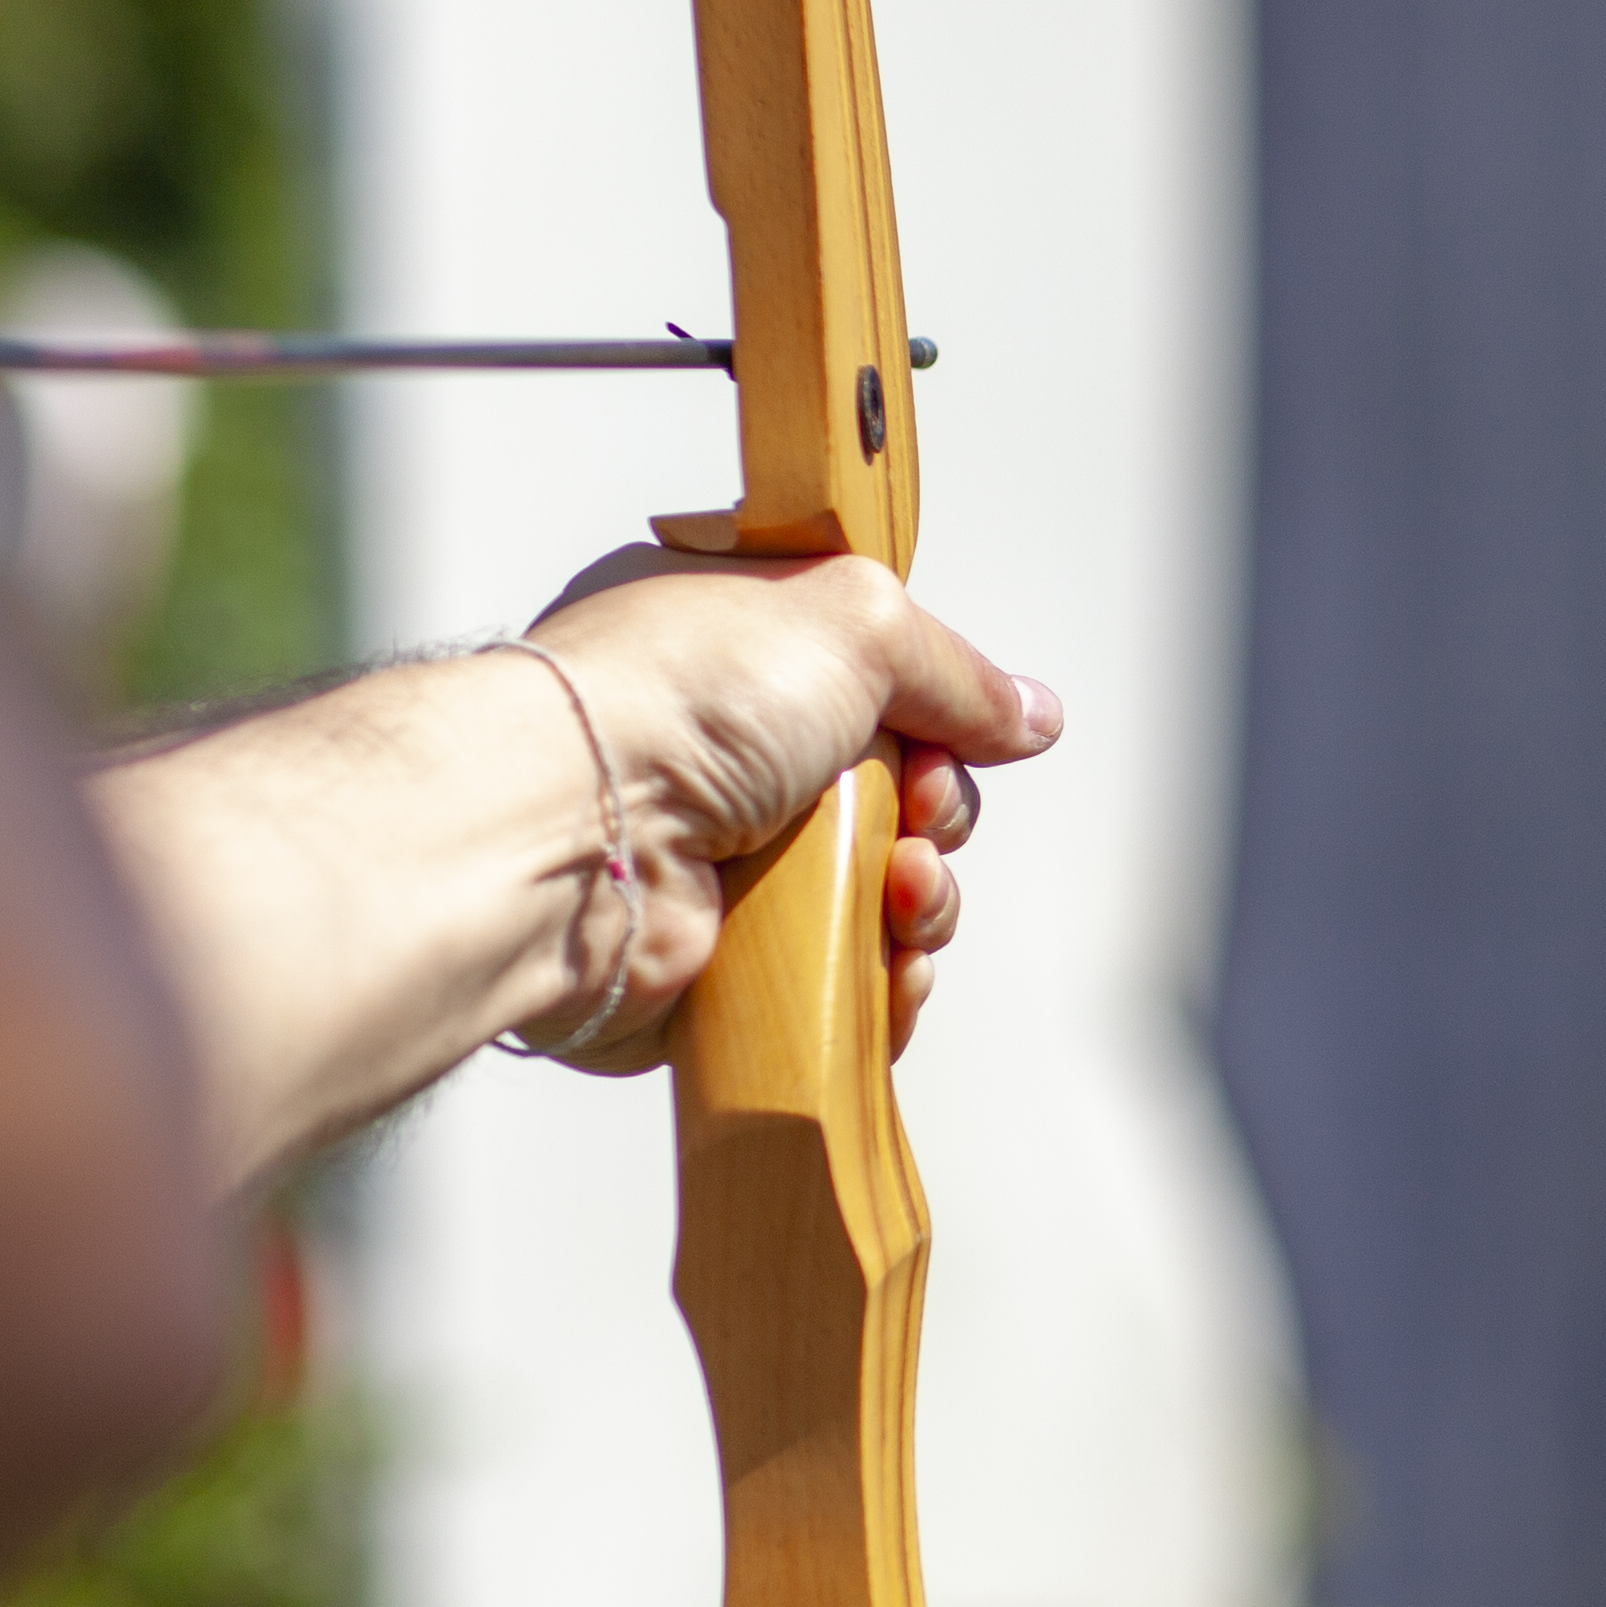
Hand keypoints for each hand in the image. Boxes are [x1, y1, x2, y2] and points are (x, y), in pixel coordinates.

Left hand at [518, 547, 1062, 1068]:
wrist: (577, 839)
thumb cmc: (670, 704)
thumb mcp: (851, 620)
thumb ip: (953, 667)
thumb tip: (1028, 714)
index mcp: (733, 657)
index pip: (869, 685)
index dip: (932, 715)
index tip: (952, 734)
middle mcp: (721, 760)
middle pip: (894, 797)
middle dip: (939, 813)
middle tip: (922, 811)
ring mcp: (721, 868)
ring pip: (879, 899)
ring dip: (923, 901)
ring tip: (902, 890)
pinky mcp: (724, 968)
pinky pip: (843, 987)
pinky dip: (887, 984)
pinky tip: (891, 964)